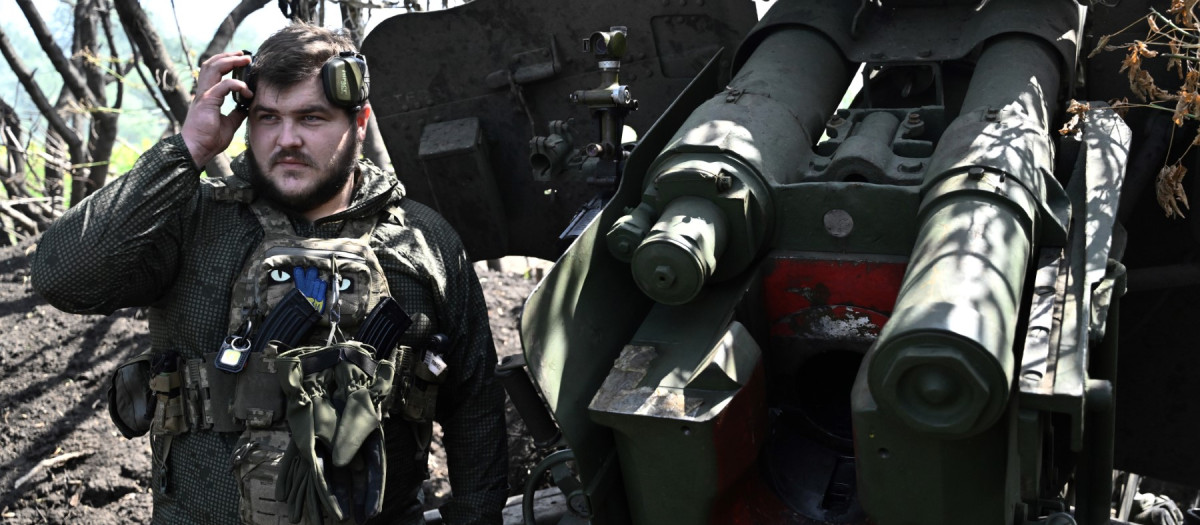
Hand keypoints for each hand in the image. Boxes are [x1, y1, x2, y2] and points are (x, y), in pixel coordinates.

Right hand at [181, 50, 252, 168]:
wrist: (197, 150)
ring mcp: (203, 95)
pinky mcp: (207, 102)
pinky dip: (236, 84)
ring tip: (245, 60)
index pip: (214, 72)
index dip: (226, 63)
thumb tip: (246, 108)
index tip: (241, 62)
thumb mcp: (229, 124)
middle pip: (211, 64)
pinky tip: (247, 91)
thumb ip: (236, 114)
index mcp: (207, 96)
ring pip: (213, 68)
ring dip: (230, 61)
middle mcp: (203, 92)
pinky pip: (223, 86)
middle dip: (228, 56)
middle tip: (245, 55)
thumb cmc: (209, 139)